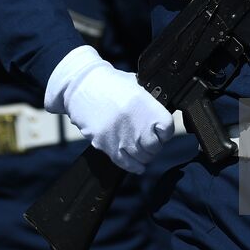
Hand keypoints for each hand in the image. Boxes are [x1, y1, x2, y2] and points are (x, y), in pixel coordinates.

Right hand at [45, 45, 173, 173]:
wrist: (82, 86)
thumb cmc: (110, 83)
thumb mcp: (136, 85)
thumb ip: (151, 102)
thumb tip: (162, 116)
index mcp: (144, 103)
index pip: (167, 128)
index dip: (165, 131)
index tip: (162, 130)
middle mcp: (134, 121)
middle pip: (155, 146)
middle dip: (155, 144)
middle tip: (151, 139)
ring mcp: (120, 135)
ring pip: (142, 157)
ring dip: (144, 154)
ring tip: (142, 147)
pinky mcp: (106, 145)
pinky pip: (125, 163)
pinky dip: (134, 166)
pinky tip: (139, 165)